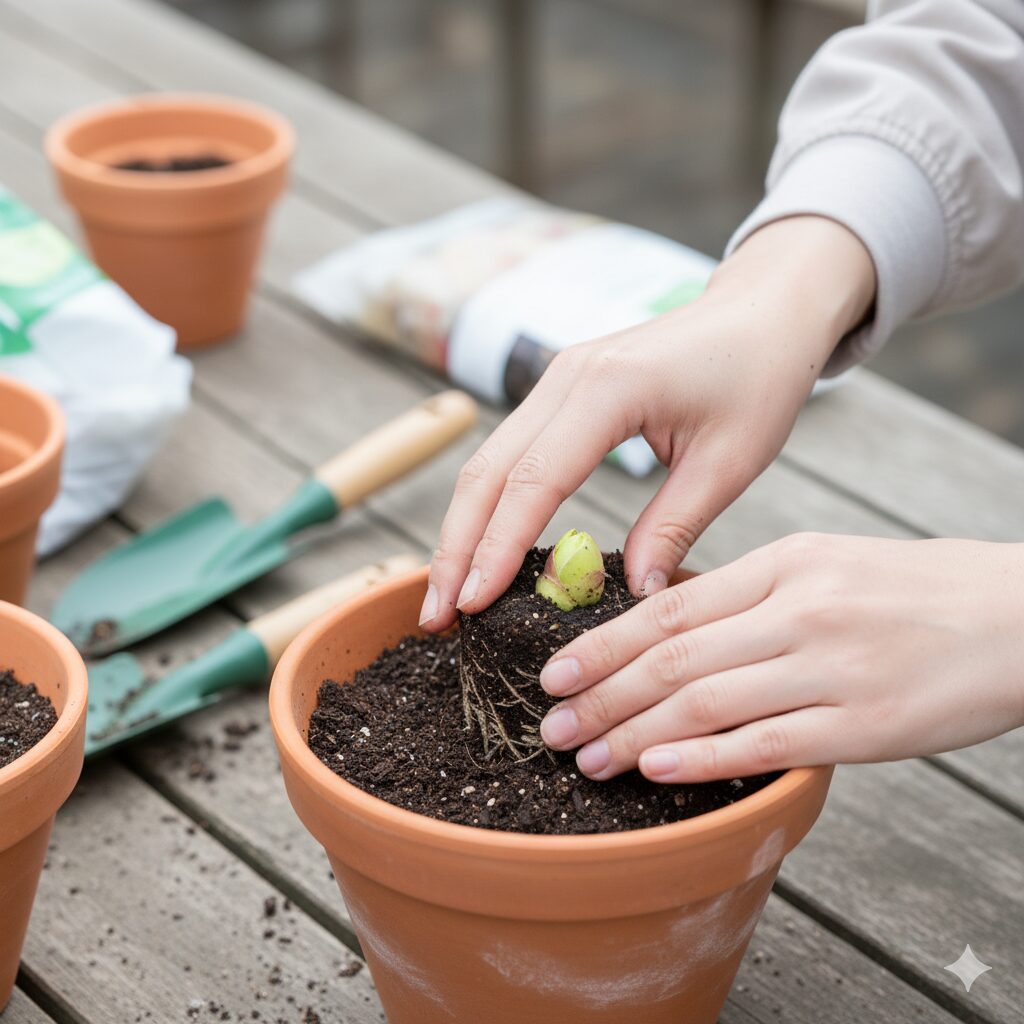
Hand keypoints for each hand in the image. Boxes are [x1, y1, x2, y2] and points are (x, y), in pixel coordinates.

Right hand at [419, 215, 874, 629]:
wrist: (763, 309)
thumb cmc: (759, 375)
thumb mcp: (730, 461)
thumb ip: (672, 527)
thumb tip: (629, 593)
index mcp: (608, 388)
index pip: (533, 480)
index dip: (497, 548)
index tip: (471, 606)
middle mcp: (567, 376)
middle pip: (486, 471)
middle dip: (456, 548)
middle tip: (435, 617)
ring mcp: (557, 378)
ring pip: (486, 462)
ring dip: (462, 530)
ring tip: (447, 595)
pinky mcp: (560, 390)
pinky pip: (510, 453)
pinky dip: (489, 505)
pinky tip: (484, 548)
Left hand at [536, 534, 1023, 780]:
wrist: (1018, 615)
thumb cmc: (911, 590)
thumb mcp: (826, 564)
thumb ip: (750, 594)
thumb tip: (667, 627)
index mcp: (785, 564)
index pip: (671, 606)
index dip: (604, 643)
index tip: (555, 670)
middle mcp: (799, 609)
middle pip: (675, 655)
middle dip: (602, 694)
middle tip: (551, 724)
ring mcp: (831, 666)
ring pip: (707, 702)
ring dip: (635, 733)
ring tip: (587, 756)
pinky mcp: (863, 722)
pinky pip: (765, 742)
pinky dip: (703, 759)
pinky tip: (655, 770)